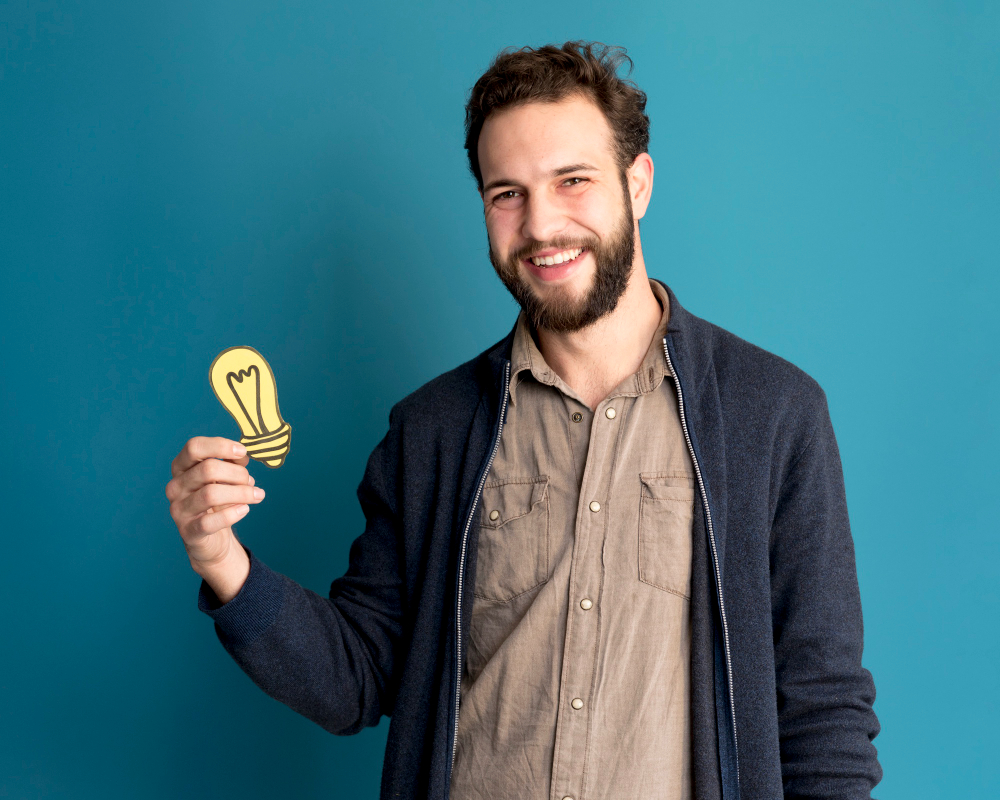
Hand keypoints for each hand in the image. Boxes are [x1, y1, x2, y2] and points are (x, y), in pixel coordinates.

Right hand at [166, 436, 263, 597]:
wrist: (213, 538)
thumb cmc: (218, 501)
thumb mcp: (225, 478)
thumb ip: (232, 464)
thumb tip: (242, 455)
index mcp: (181, 468)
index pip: (194, 447)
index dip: (220, 445)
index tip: (242, 451)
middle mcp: (175, 486)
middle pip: (207, 469)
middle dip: (237, 473)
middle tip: (251, 481)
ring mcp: (178, 510)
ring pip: (210, 494)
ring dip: (240, 493)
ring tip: (256, 495)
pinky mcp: (188, 531)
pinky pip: (209, 522)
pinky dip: (231, 514)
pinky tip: (244, 509)